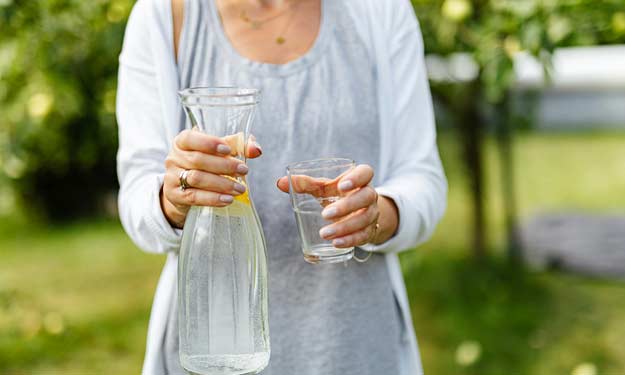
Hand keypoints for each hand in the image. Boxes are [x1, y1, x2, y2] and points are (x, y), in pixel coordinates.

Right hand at [161, 129, 261, 227]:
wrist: (184, 190)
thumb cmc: (205, 165)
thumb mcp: (219, 152)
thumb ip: (238, 146)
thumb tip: (256, 149)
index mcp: (182, 142)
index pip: (190, 138)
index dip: (209, 143)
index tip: (228, 149)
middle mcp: (174, 157)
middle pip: (198, 160)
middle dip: (224, 166)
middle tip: (244, 170)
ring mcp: (171, 177)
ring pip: (197, 178)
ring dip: (221, 184)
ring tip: (240, 189)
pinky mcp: (174, 195)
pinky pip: (194, 197)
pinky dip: (212, 198)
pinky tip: (227, 199)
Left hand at [277, 164, 397, 247]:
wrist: (356, 213)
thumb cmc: (337, 195)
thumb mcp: (323, 187)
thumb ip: (305, 184)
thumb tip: (280, 183)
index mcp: (359, 179)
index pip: (366, 173)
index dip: (357, 178)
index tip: (341, 186)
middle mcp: (369, 195)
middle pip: (366, 197)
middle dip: (346, 206)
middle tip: (325, 214)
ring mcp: (371, 213)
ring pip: (365, 219)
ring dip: (345, 227)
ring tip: (325, 234)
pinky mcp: (369, 230)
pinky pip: (364, 236)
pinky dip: (350, 240)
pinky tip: (336, 243)